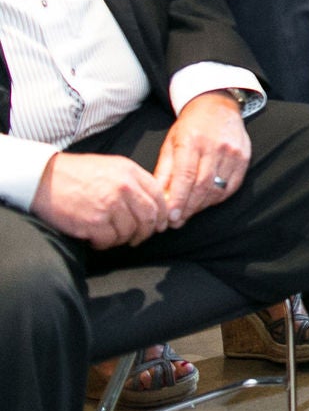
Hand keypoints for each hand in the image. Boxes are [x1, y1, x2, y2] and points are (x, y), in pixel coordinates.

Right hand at [32, 152, 169, 247]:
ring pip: (129, 231)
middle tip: (138, 238)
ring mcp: (109, 205)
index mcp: (130, 172)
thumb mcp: (112, 167)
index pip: (158, 196)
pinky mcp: (93, 222)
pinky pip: (109, 240)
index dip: (163, 214)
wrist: (44, 179)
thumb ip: (133, 181)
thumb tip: (153, 202)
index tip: (160, 224)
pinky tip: (96, 239)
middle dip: (147, 231)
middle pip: (149, 217)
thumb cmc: (77, 174)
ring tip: (111, 236)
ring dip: (122, 239)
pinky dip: (104, 244)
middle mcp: (124, 188)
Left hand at [152, 91, 250, 224]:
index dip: (178, 199)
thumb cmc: (190, 127)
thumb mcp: (170, 144)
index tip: (170, 217)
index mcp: (191, 140)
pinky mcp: (244, 156)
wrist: (218, 105)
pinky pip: (232, 186)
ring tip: (188, 212)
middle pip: (202, 185)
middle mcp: (215, 146)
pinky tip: (205, 201)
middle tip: (176, 221)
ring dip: (201, 205)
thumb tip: (158, 199)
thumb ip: (164, 172)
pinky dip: (217, 198)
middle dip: (188, 207)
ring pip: (218, 188)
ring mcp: (233, 151)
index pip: (185, 176)